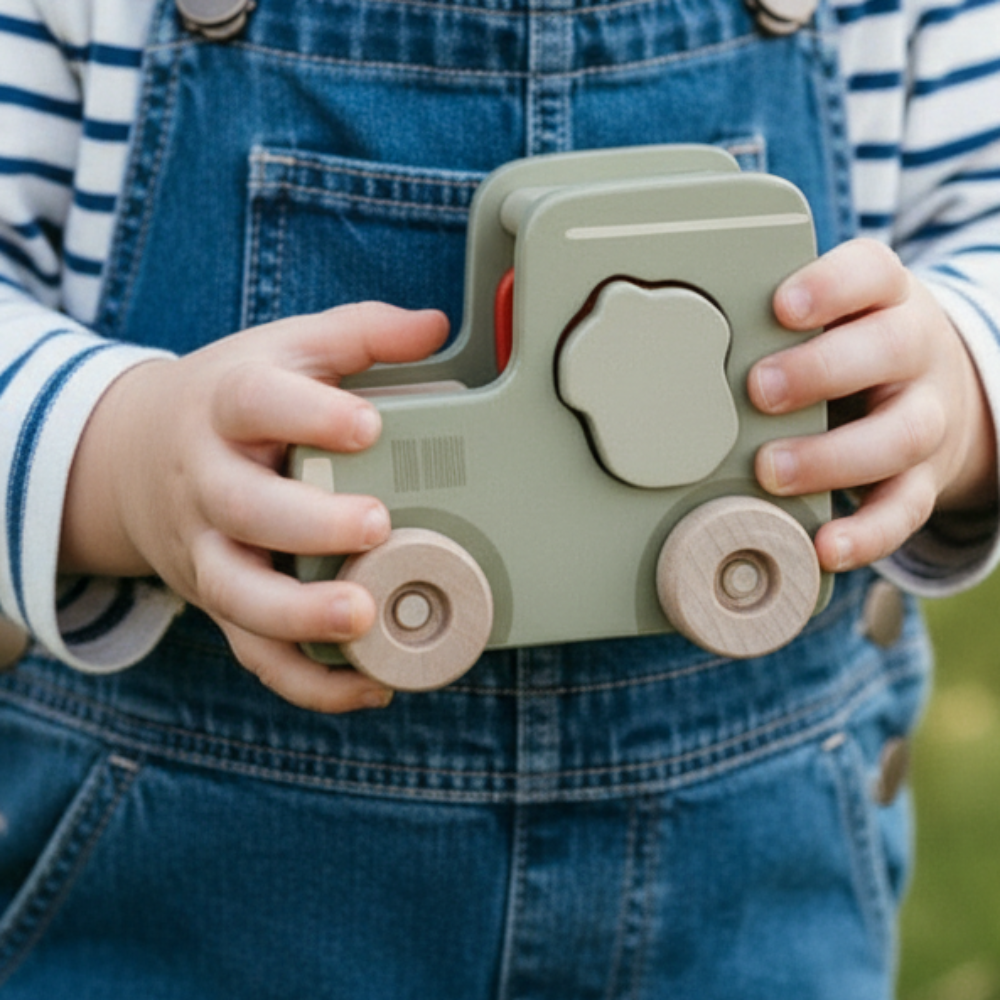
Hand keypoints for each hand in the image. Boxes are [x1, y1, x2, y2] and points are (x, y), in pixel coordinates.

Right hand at [61, 303, 448, 711]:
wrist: (137, 455)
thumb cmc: (231, 402)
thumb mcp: (282, 350)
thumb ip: (356, 336)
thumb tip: (433, 325)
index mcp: (225, 408)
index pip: (254, 403)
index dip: (306, 415)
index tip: (367, 424)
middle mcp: (207, 482)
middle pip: (242, 508)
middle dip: (306, 522)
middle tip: (377, 524)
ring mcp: (207, 550)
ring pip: (237, 593)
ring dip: (296, 616)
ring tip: (361, 619)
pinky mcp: (220, 603)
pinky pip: (254, 653)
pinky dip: (308, 681)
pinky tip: (370, 684)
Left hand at [749, 238, 996, 572]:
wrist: (932, 388)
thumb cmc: (846, 349)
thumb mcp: (827, 318)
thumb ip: (768, 325)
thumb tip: (667, 344)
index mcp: (883, 301)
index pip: (871, 273)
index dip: (831, 287)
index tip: (781, 307)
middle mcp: (914, 352)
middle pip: (889, 349)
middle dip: (821, 371)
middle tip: (759, 391)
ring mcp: (923, 416)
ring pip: (900, 434)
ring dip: (832, 457)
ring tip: (770, 471)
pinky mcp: (923, 478)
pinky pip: (906, 508)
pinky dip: (867, 533)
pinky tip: (824, 544)